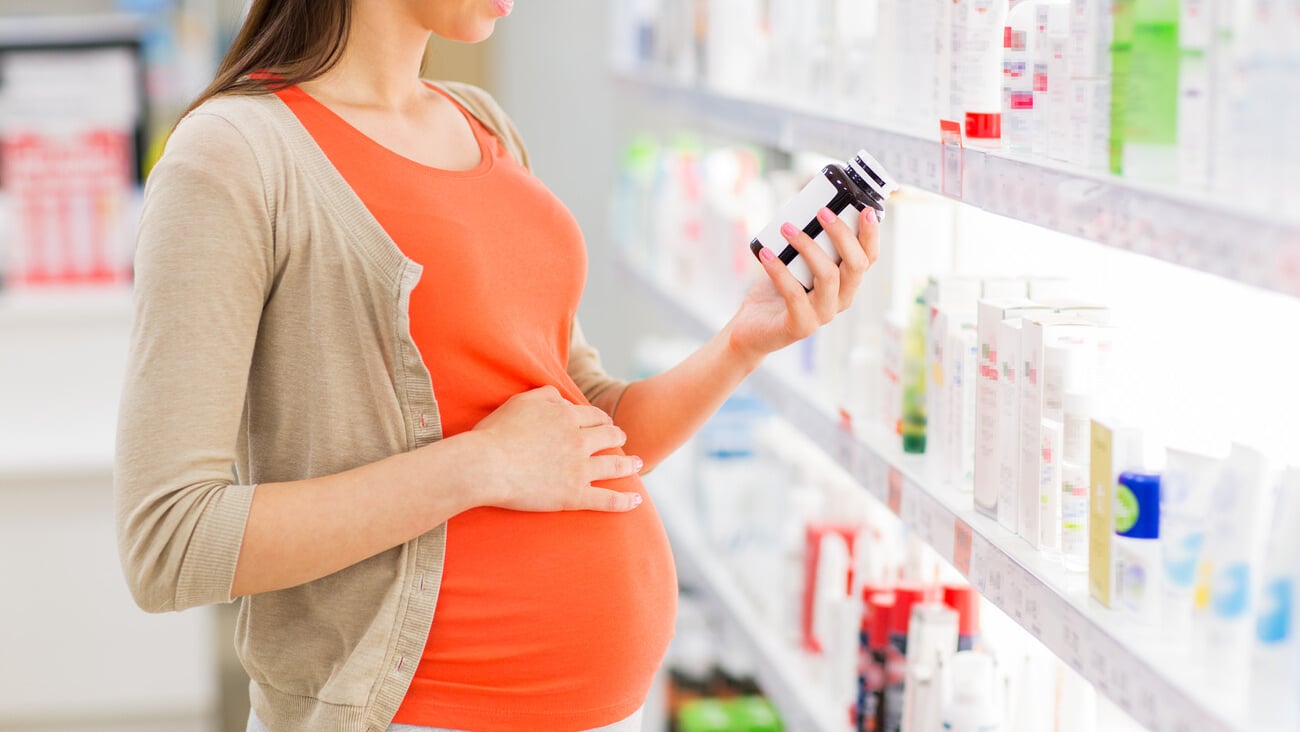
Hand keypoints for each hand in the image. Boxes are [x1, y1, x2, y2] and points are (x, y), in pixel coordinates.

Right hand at [468, 386, 643, 512]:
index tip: (605, 423)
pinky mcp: (575, 496)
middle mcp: (579, 440)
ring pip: (615, 465)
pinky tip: (637, 500)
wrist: (486, 465)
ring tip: (638, 464)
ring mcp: (580, 470)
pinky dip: (625, 501)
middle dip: (618, 437)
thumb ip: (546, 394)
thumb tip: (563, 398)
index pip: (594, 416)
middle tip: (622, 440)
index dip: (602, 420)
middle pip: (610, 436)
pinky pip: (608, 499)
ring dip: (630, 464)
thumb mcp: (521, 401)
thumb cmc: (496, 433)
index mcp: (567, 417)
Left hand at [727, 206, 880, 362]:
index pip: (869, 259)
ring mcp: (823, 315)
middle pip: (856, 266)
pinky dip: (779, 270)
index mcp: (846, 283)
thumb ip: (807, 241)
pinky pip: (794, 293)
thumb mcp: (795, 263)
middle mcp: (841, 300)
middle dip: (842, 234)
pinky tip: (766, 254)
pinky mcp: (801, 326)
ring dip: (808, 247)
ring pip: (829, 276)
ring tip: (786, 228)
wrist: (753, 328)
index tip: (865, 209)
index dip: (871, 235)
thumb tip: (806, 204)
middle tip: (821, 212)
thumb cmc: (776, 291)